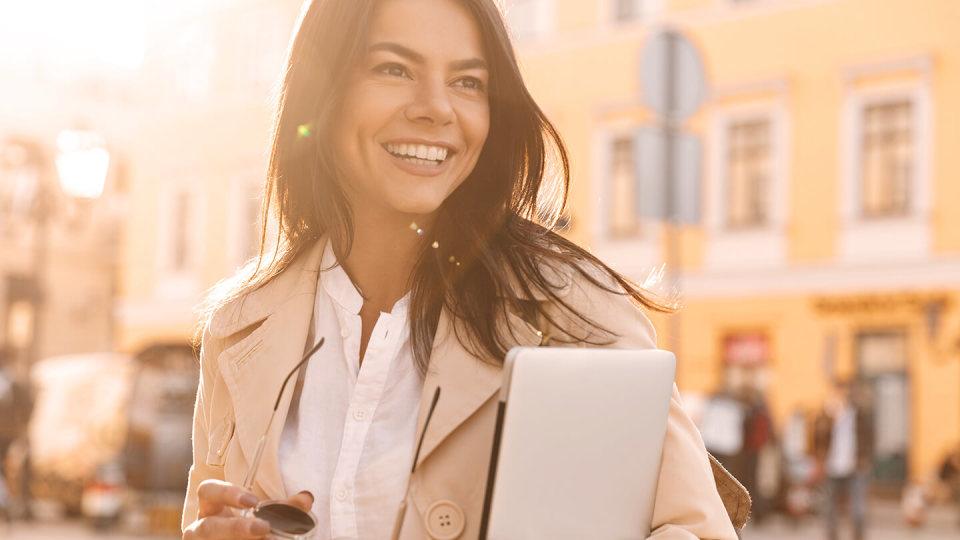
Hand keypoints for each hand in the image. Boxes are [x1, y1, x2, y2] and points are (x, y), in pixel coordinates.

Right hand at [182, 480, 314, 538]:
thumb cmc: (245, 528)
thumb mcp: (260, 515)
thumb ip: (283, 507)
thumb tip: (306, 498)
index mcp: (211, 508)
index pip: (207, 490)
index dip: (227, 493)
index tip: (253, 501)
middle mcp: (201, 527)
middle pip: (208, 526)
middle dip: (235, 528)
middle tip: (263, 528)